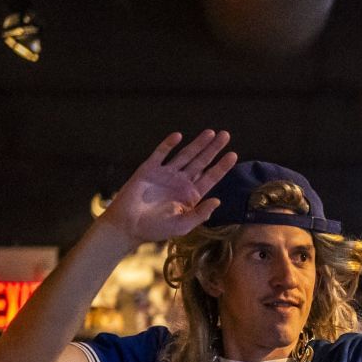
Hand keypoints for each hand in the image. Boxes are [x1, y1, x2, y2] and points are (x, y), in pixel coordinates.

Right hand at [99, 131, 238, 244]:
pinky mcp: (149, 169)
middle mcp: (181, 182)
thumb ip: (200, 214)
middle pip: (201, 162)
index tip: (233, 154)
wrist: (128, 225)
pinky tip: (179, 136)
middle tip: (226, 135)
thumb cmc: (156, 229)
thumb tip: (218, 201)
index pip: (210, 177)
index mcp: (191, 195)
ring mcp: (165, 174)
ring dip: (197, 144)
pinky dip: (168, 144)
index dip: (222, 166)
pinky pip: (160, 153)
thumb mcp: (182, 225)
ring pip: (185, 155)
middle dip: (213, 149)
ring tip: (211, 132)